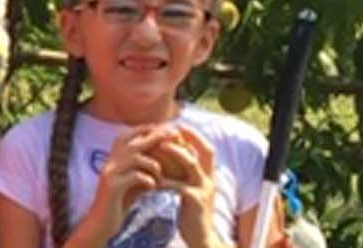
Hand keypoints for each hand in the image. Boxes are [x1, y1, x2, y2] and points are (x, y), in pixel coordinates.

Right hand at [84, 126, 174, 235]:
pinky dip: (148, 180)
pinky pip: (134, 176)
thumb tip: (169, 150)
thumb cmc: (123, 199)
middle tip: (176, 136)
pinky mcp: (111, 187)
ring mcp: (109, 172)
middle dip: (156, 137)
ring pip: (135, 156)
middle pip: (134, 140)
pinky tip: (152, 187)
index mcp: (114, 156)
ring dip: (153, 164)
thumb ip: (146, 165)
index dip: (150, 130)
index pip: (131, 133)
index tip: (170, 132)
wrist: (102, 221)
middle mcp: (109, 161)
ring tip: (160, 175)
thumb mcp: (135, 178)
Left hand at [154, 127, 219, 247]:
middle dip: (190, 138)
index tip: (177, 125)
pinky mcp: (196, 201)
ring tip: (161, 146)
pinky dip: (165, 180)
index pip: (207, 149)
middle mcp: (209, 179)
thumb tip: (166, 152)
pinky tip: (152, 178)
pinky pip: (180, 186)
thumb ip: (181, 173)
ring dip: (177, 153)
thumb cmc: (189, 211)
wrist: (200, 236)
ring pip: (193, 164)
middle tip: (170, 129)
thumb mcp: (188, 188)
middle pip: (206, 151)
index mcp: (208, 175)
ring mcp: (205, 189)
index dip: (194, 136)